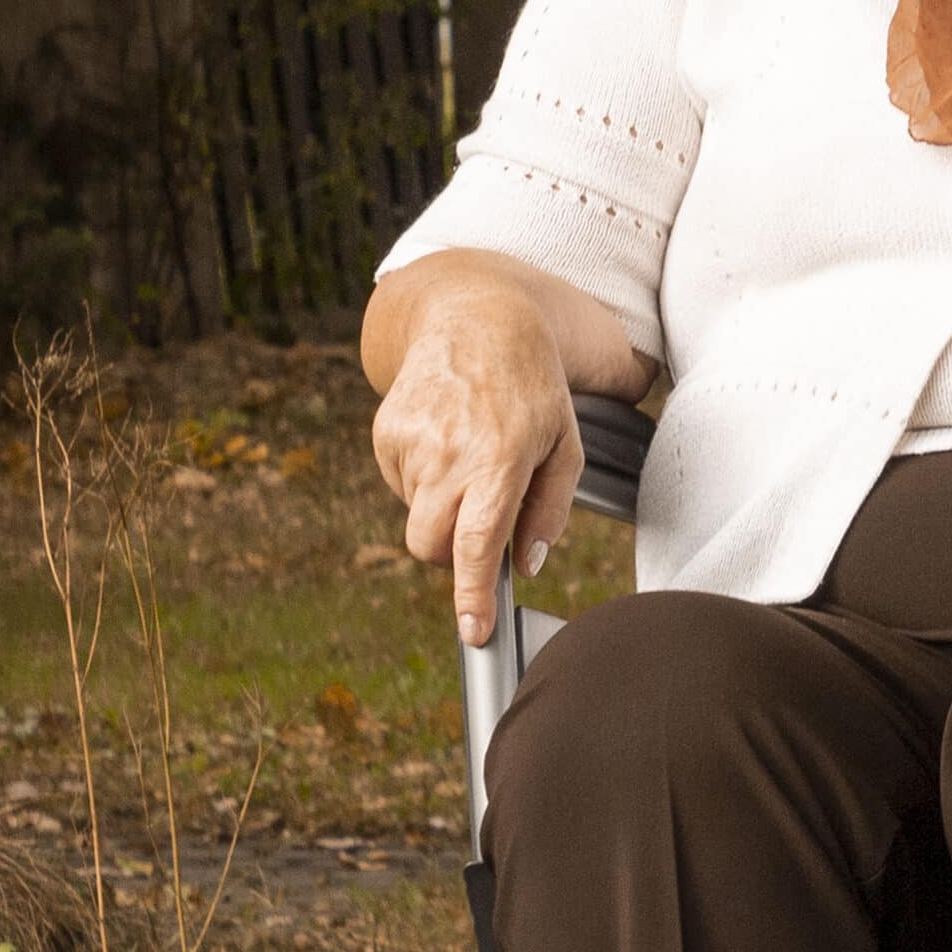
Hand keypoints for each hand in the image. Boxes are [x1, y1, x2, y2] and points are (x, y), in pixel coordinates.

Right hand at [370, 275, 584, 643]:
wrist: (477, 320)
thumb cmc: (533, 389)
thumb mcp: (565, 444)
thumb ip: (550, 510)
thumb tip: (526, 565)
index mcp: (502, 457)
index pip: (478, 541)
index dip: (473, 593)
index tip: (473, 631)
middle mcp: (450, 451)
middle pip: (429, 546)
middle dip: (450, 555)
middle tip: (480, 523)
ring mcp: (411, 441)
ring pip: (416, 516)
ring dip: (442, 506)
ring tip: (472, 454)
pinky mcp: (385, 432)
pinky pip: (401, 485)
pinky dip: (423, 479)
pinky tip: (447, 438)